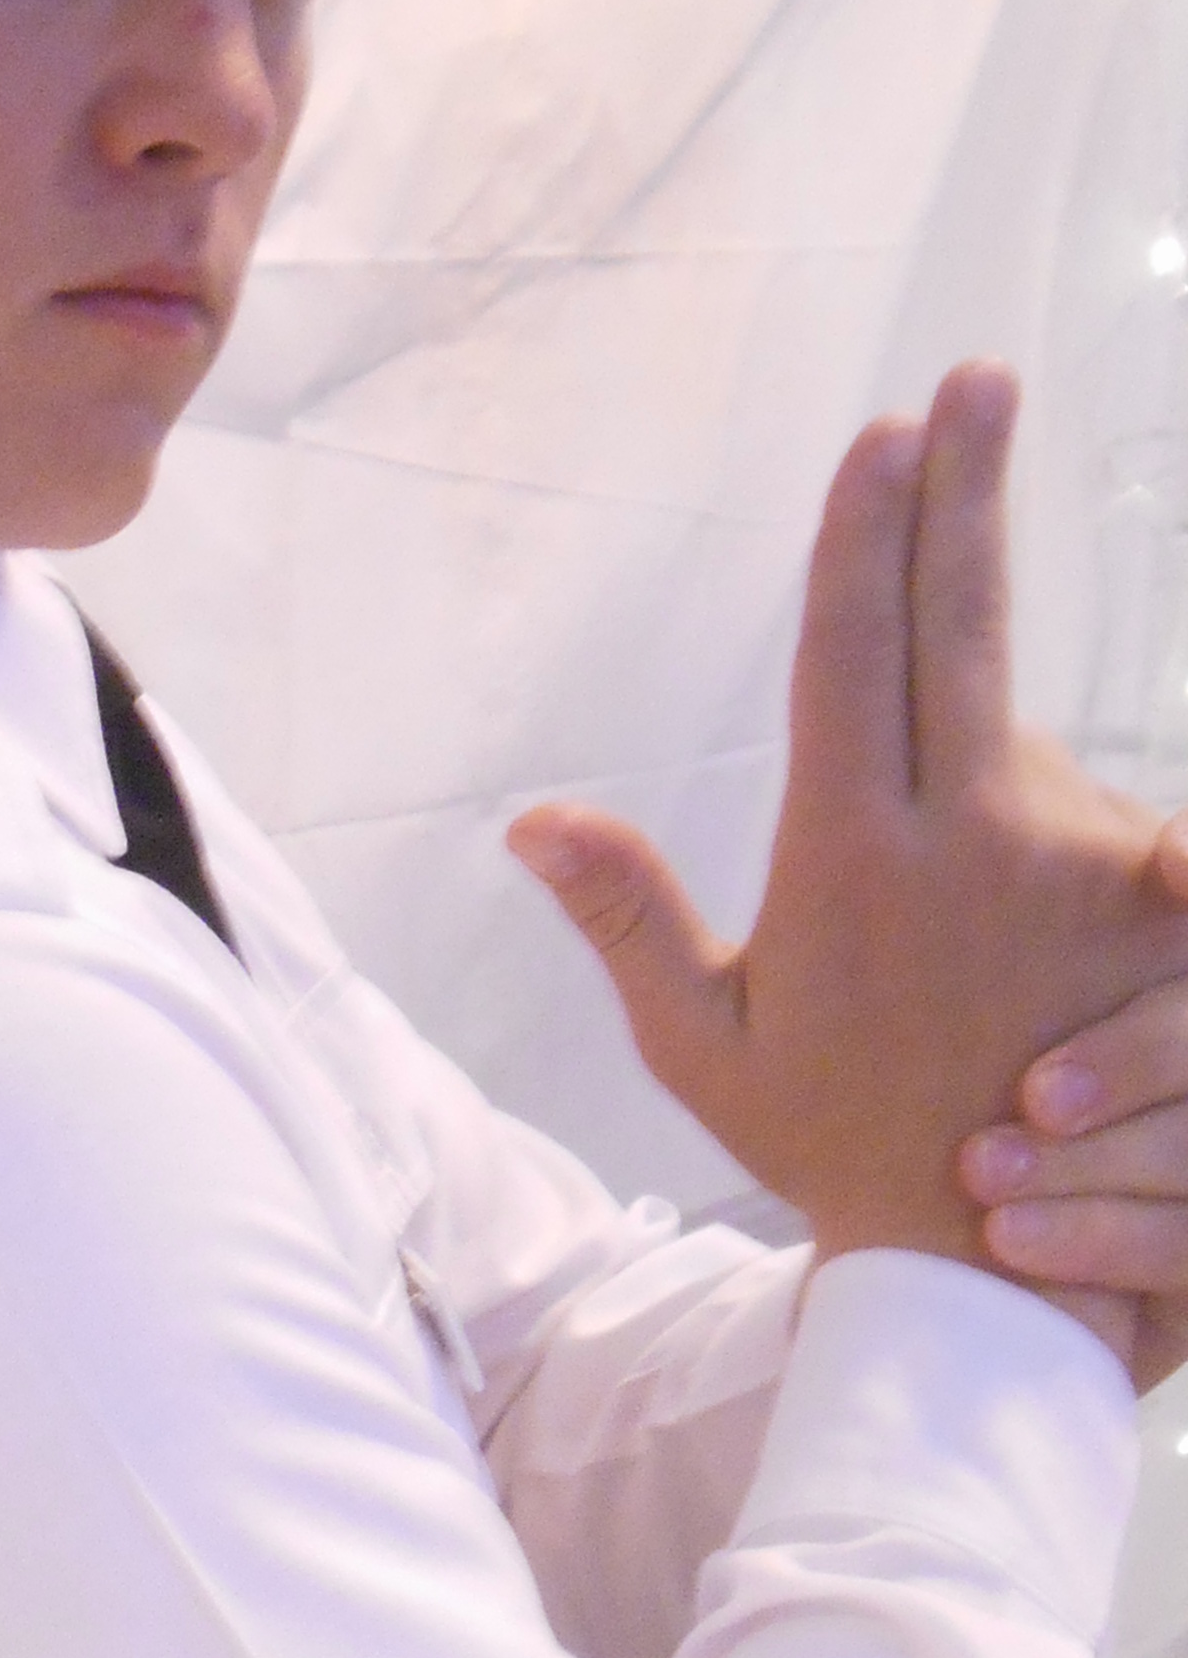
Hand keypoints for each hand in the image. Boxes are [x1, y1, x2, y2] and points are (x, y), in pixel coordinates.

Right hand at [510, 365, 1155, 1370]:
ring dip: (1007, 794)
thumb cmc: (839, 1157)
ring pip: (1035, 753)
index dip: (864, 530)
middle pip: (961, 619)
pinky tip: (1121, 870)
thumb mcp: (704, 1048)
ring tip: (980, 952)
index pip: (849, 645)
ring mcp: (1076, 862)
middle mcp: (963, 833)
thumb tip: (532, 819)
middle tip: (974, 384)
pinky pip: (1149, 820)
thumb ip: (628, 916)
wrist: (996, 1273)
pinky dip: (1121, 826)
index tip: (880, 438)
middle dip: (962, 490)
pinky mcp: (1162, 903)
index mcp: (845, 853)